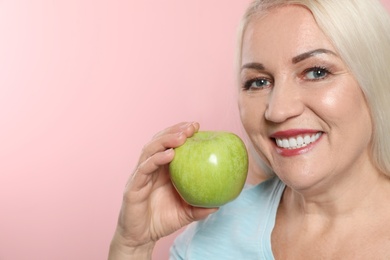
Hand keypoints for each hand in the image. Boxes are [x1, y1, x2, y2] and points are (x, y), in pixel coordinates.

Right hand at [109, 122, 217, 258]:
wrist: (140, 238)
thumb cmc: (162, 221)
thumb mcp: (186, 213)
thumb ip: (201, 207)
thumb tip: (221, 203)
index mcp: (162, 170)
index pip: (169, 145)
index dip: (181, 133)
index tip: (197, 126)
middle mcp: (150, 168)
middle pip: (159, 142)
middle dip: (174, 131)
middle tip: (191, 126)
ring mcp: (140, 176)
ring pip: (150, 150)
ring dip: (165, 140)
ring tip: (182, 136)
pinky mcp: (133, 186)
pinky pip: (144, 169)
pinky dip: (156, 159)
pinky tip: (170, 155)